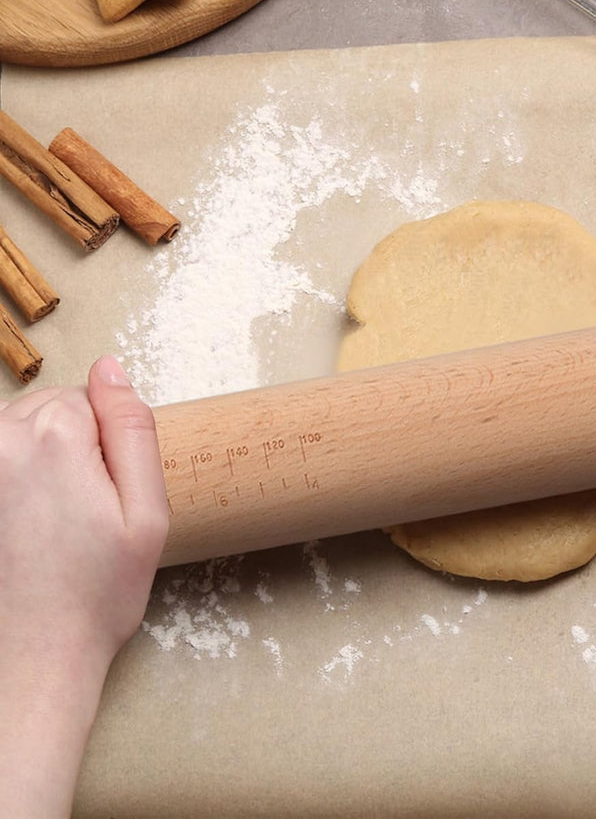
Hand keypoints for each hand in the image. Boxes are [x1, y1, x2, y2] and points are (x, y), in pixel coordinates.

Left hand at [0, 357, 167, 817]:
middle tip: (79, 515)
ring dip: (31, 465)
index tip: (105, 496)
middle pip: (43, 411)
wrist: (28, 663)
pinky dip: (10, 486)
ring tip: (45, 526)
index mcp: (53, 439)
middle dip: (67, 447)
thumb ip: (133, 429)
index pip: (86, 400)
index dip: (105, 444)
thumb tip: (111, 368)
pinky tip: (18, 530)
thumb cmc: (94, 595)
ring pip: (12, 435)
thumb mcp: (147, 513)